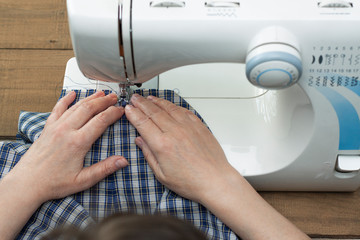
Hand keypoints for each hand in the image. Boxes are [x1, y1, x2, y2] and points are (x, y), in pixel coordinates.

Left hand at [8, 91, 127, 202]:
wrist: (27, 183)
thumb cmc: (54, 183)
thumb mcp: (83, 180)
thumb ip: (104, 169)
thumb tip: (123, 161)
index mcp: (78, 142)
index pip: (101, 120)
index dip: (113, 113)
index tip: (121, 110)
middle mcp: (66, 130)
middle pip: (89, 108)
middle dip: (104, 101)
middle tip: (114, 97)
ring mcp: (56, 127)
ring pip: (76, 106)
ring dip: (90, 98)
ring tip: (101, 94)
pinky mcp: (47, 128)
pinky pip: (57, 109)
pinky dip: (65, 99)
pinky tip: (72, 94)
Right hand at [125, 94, 309, 239]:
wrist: (215, 180)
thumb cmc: (190, 182)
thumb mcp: (162, 174)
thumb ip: (149, 155)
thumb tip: (140, 140)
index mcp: (162, 145)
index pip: (143, 123)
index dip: (133, 114)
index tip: (128, 109)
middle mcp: (174, 132)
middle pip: (153, 112)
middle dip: (141, 103)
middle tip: (134, 98)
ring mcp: (187, 126)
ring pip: (168, 108)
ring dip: (156, 101)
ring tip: (148, 97)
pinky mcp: (198, 125)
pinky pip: (183, 110)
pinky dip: (173, 105)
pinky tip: (168, 103)